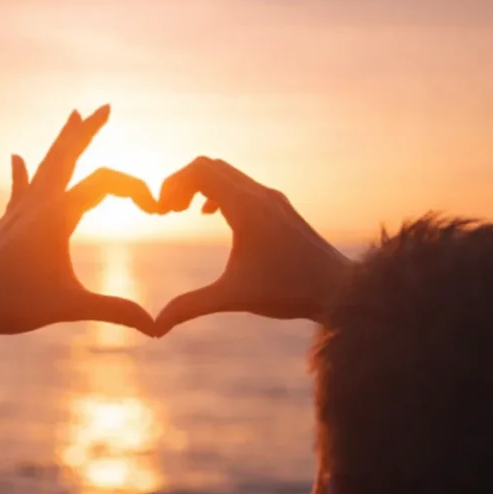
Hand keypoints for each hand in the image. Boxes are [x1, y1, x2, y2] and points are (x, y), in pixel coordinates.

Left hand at [0, 105, 157, 339]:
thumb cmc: (16, 304)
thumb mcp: (71, 306)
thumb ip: (115, 311)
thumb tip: (156, 328)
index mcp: (56, 215)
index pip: (105, 183)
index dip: (135, 189)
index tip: (155, 209)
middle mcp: (36, 204)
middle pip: (68, 156)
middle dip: (88, 131)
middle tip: (105, 107)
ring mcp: (19, 212)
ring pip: (45, 167)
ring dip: (62, 142)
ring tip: (71, 116)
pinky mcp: (6, 225)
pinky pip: (19, 189)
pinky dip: (23, 173)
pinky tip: (17, 158)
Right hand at [155, 157, 349, 334]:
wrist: (338, 290)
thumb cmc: (288, 291)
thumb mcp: (232, 297)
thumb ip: (190, 307)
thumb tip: (155, 328)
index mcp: (246, 207)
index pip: (199, 170)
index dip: (172, 184)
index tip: (161, 212)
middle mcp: (259, 195)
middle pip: (209, 165)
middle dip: (181, 183)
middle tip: (167, 212)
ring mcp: (272, 199)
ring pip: (226, 173)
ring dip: (199, 186)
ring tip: (182, 212)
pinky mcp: (280, 207)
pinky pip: (240, 184)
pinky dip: (217, 191)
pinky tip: (210, 216)